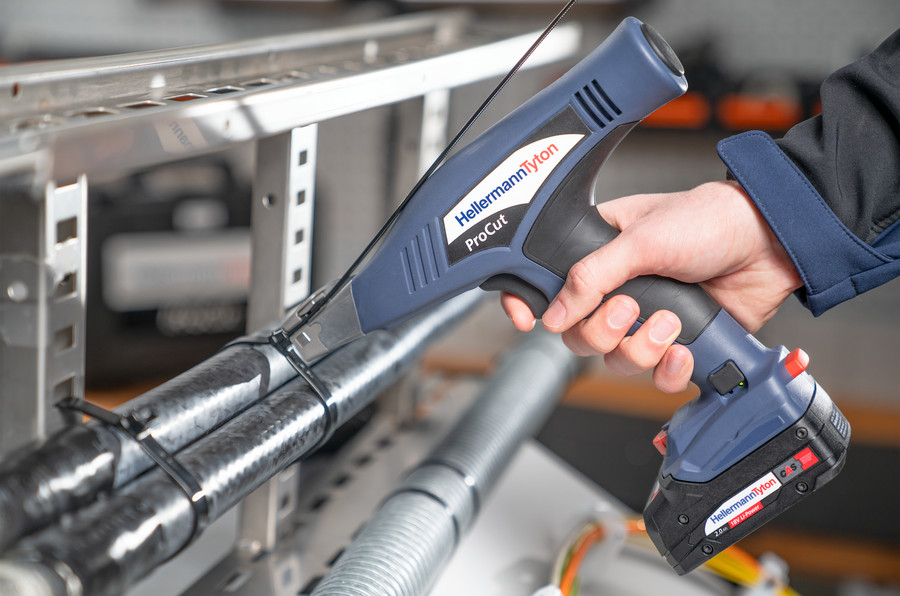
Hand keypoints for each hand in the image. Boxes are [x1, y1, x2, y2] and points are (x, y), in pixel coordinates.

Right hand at [502, 180, 802, 392]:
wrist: (769, 242)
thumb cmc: (708, 220)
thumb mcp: (641, 238)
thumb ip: (592, 275)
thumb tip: (556, 312)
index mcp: (597, 254)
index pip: (548, 286)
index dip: (530, 305)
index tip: (530, 320)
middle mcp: (617, 290)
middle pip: (579, 336)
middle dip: (602, 331)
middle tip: (629, 307)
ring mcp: (647, 319)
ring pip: (616, 360)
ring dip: (641, 347)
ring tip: (671, 320)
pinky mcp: (678, 343)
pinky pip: (657, 376)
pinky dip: (668, 369)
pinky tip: (683, 348)